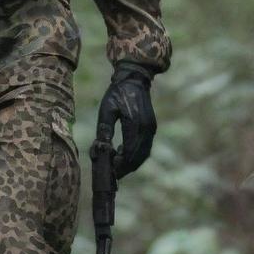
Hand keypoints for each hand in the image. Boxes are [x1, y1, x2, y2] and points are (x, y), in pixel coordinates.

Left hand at [96, 60, 157, 179]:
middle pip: (138, 157)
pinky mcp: (151, 127)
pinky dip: (136, 154)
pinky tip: (123, 152)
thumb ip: (105, 129)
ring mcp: (151, 128)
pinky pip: (146, 147)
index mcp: (135, 124)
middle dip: (126, 167)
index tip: (110, 171)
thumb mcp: (107, 109)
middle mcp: (147, 129)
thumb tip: (101, 148)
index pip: (129, 152)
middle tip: (113, 173)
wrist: (134, 79)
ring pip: (144, 154)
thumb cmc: (117, 93)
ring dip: (131, 162)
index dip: (120, 164)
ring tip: (117, 165)